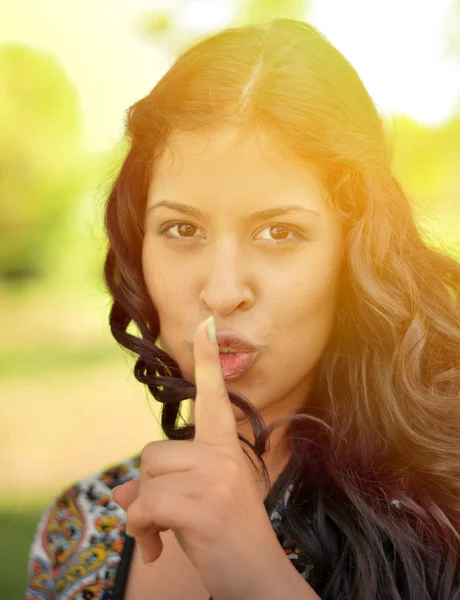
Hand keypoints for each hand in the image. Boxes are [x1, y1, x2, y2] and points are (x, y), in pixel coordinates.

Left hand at [111, 316, 288, 598]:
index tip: (206, 321)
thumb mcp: (194, 504)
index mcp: (228, 448)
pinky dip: (139, 531)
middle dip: (150, 489)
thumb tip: (119, 491)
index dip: (207, 359)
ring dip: (143, 513)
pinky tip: (156, 550)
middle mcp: (224, 454)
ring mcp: (216, 477)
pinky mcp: (202, 504)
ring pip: (146, 478)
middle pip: (153, 452)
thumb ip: (160, 486)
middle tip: (166, 520)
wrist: (258, 580)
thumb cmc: (226, 538)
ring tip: (166, 536)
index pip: (214, 397)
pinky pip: (143, 505)